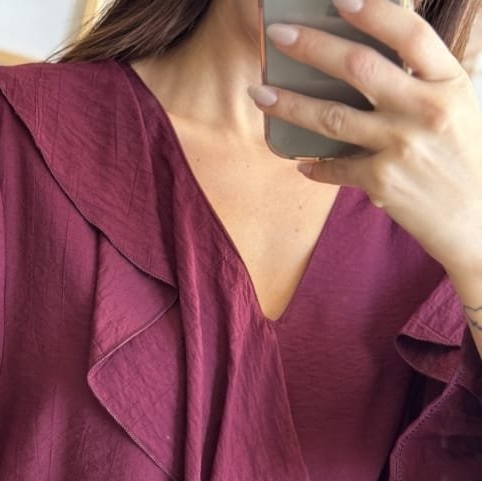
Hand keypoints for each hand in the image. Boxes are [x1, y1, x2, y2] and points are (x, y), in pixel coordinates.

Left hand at [248, 0, 481, 279]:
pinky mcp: (383, 182)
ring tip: (260, 93)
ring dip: (290, 104)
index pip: (409, 34)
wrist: (477, 221)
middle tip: (279, 34)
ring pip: (333, 116)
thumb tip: (387, 42)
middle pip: (359, 67)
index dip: (373, 10)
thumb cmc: (466, 158)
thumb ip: (428, 75)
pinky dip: (315, 164)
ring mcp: (401, 147)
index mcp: (448, 82)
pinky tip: (300, 161)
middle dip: (313, 46)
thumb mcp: (462, 105)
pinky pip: (336, 167)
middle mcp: (425, 110)